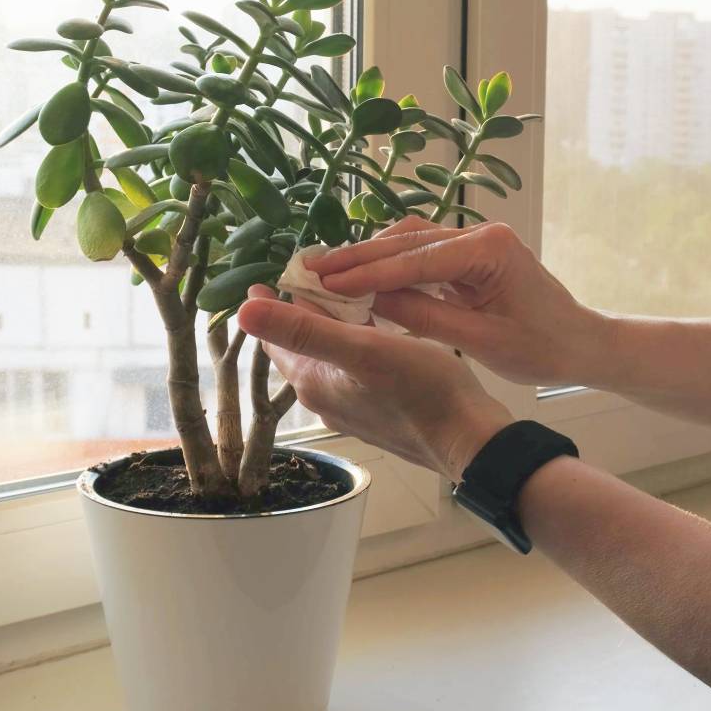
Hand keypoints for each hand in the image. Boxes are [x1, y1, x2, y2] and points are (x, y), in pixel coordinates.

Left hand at [237, 286, 513, 480]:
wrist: (467, 438)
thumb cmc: (419, 388)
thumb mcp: (360, 349)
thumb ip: (303, 329)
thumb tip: (243, 311)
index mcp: (313, 382)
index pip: (275, 339)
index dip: (271, 304)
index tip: (275, 272)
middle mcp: (325, 399)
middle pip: (302, 347)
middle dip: (302, 311)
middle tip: (315, 274)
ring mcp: (353, 408)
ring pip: (330, 358)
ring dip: (331, 325)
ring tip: (345, 292)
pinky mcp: (380, 411)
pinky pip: (355, 368)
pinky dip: (356, 342)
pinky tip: (377, 327)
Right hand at [305, 216, 610, 386]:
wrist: (582, 344)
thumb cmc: (542, 348)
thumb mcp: (481, 341)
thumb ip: (425, 318)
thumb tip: (370, 303)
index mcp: (489, 249)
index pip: (416, 259)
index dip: (368, 273)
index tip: (327, 284)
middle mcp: (481, 234)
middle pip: (407, 240)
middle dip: (358, 257)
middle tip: (311, 271)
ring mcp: (475, 240)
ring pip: (410, 241)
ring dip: (369, 257)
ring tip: (326, 274)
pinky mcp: (471, 254)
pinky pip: (422, 254)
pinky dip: (390, 265)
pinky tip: (360, 279)